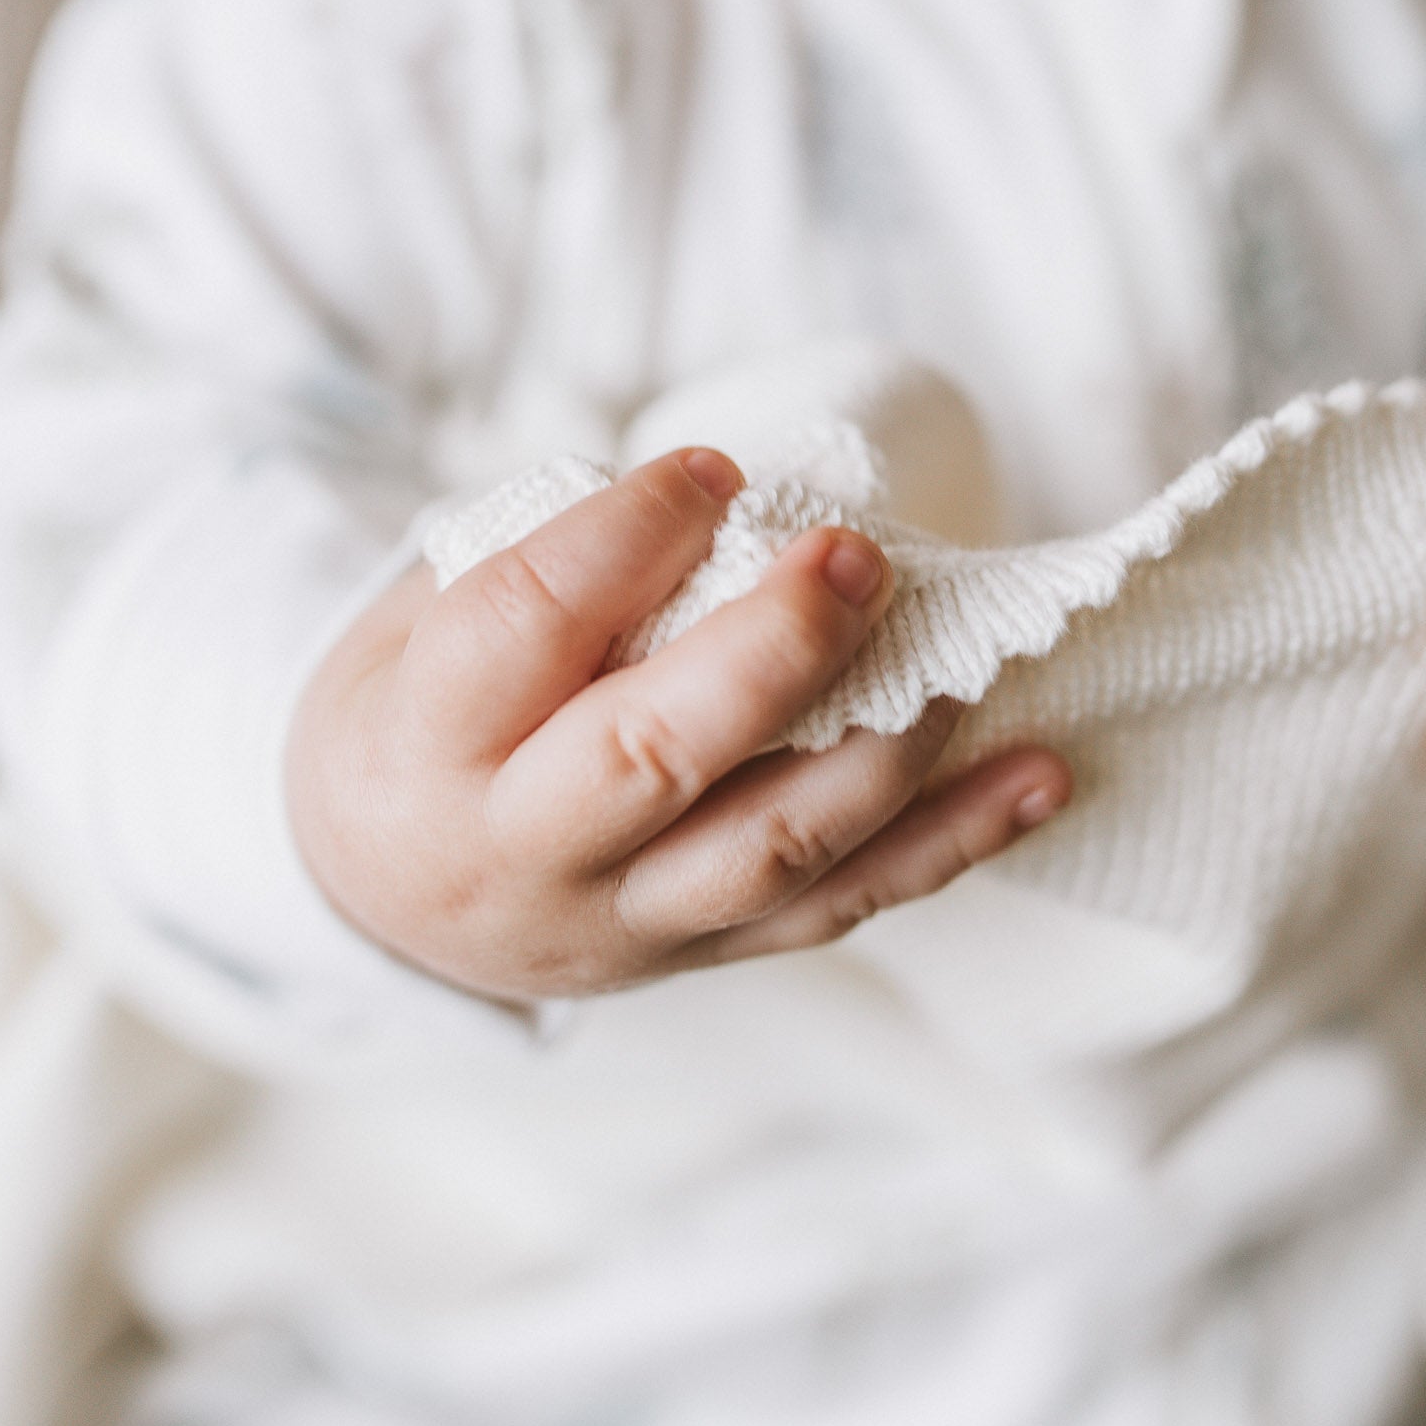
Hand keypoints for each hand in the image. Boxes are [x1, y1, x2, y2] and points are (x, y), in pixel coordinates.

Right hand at [287, 448, 1070, 1000]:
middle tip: (854, 561)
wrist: (386, 901)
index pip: (522, 632)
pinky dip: (954, 841)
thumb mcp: (417, 633)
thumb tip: (726, 500)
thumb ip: (540, 572)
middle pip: (653, 759)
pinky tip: (1039, 774)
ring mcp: (628, 923)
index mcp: (424, 750)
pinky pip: (845, 905)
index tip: (714, 470)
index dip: (624, 538)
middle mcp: (523, 854)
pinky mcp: (713, 954)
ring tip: (956, 659)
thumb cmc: (415, 726)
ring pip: (770, 853)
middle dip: (771, 652)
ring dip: (882, 749)